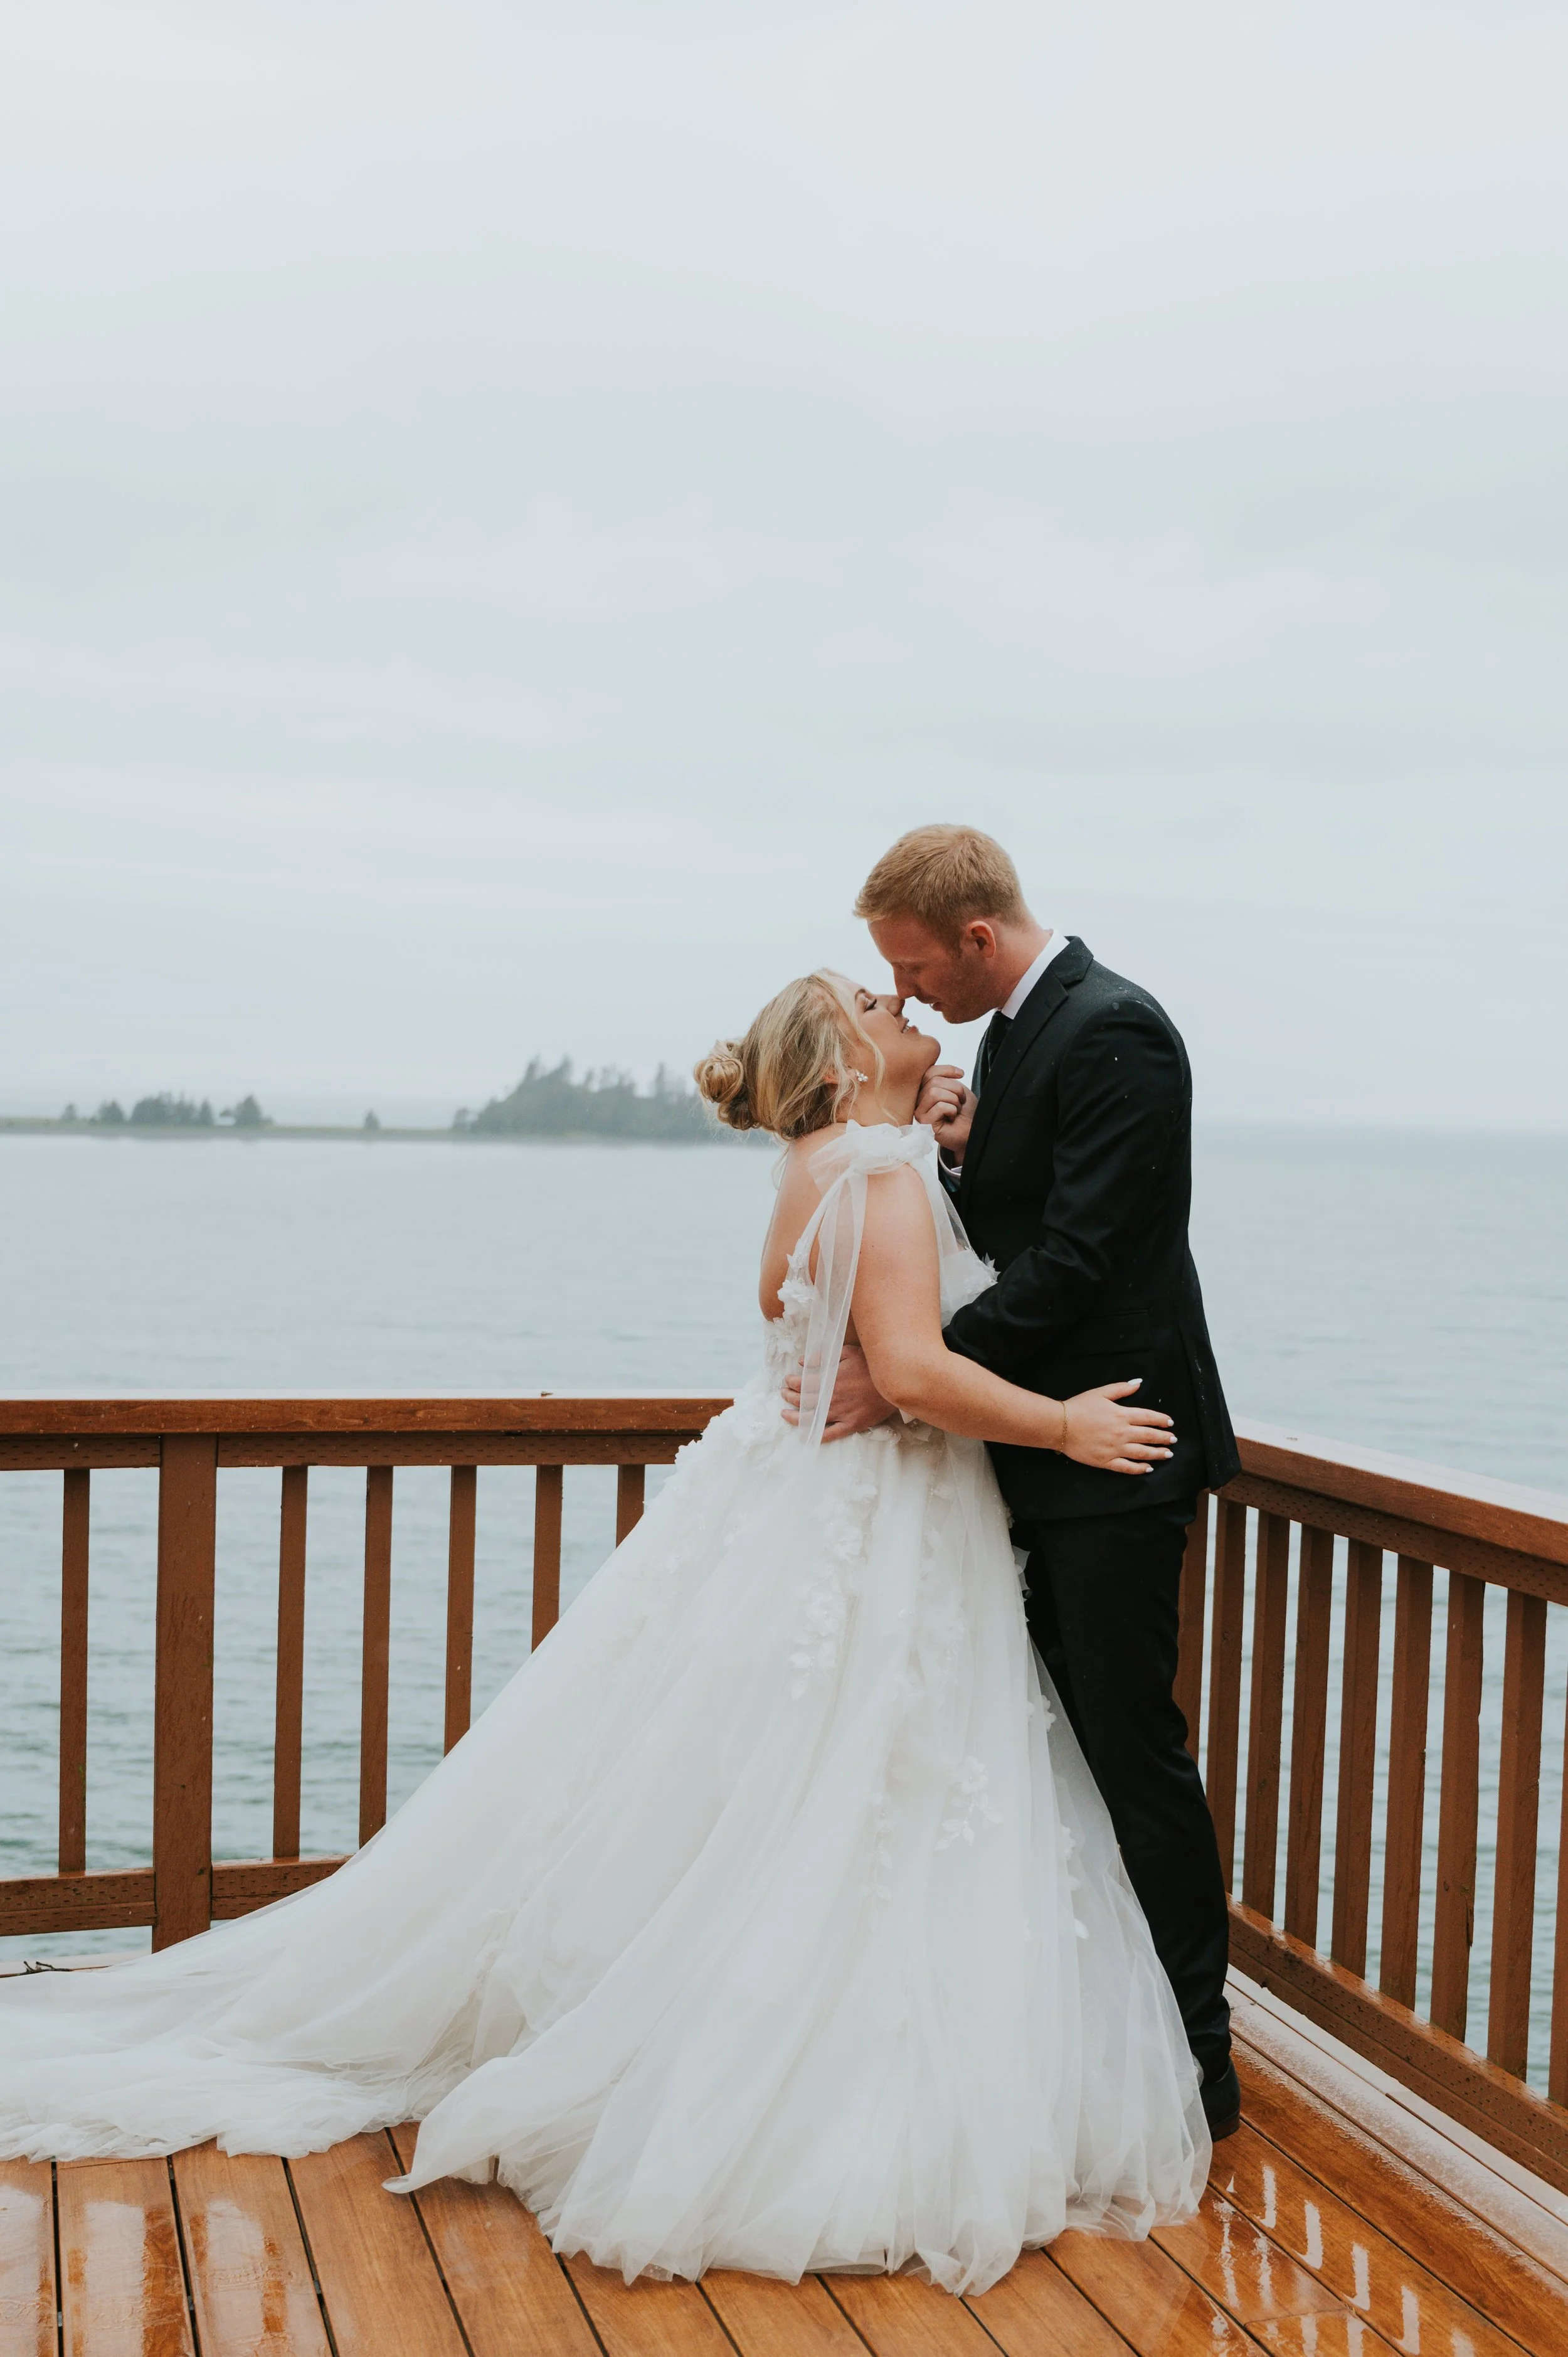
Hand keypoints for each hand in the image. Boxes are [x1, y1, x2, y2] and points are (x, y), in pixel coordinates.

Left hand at [781, 1342, 895, 1440]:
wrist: (894, 1383)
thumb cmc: (871, 1365)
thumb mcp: (848, 1352)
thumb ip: (823, 1357)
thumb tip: (803, 1361)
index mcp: (829, 1380)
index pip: (802, 1383)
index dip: (791, 1382)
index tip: (787, 1380)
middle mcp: (831, 1399)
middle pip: (803, 1401)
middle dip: (790, 1397)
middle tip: (784, 1393)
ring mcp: (841, 1414)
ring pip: (811, 1418)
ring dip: (795, 1417)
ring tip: (785, 1414)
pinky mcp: (851, 1424)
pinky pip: (831, 1434)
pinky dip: (817, 1436)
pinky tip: (807, 1435)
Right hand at [914, 1063, 975, 1158]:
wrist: (972, 1131)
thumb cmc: (965, 1111)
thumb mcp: (955, 1088)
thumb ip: (943, 1077)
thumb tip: (943, 1067)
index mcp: (923, 1091)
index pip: (929, 1071)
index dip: (947, 1070)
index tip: (961, 1074)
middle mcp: (917, 1101)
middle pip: (933, 1081)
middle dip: (955, 1088)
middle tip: (960, 1101)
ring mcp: (919, 1113)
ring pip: (934, 1092)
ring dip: (953, 1100)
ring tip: (956, 1110)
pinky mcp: (925, 1124)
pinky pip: (939, 1106)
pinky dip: (952, 1110)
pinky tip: (952, 1118)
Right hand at [1060, 1380, 1175, 1475]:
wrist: (1060, 1425)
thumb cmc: (1079, 1407)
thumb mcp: (1101, 1393)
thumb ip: (1121, 1389)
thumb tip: (1139, 1383)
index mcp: (1122, 1415)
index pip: (1148, 1417)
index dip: (1161, 1420)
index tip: (1170, 1423)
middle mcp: (1122, 1433)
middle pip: (1149, 1436)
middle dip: (1164, 1438)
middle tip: (1173, 1440)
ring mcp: (1115, 1449)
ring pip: (1142, 1453)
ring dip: (1157, 1454)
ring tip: (1168, 1454)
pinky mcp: (1106, 1461)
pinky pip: (1127, 1467)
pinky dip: (1139, 1469)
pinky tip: (1148, 1468)